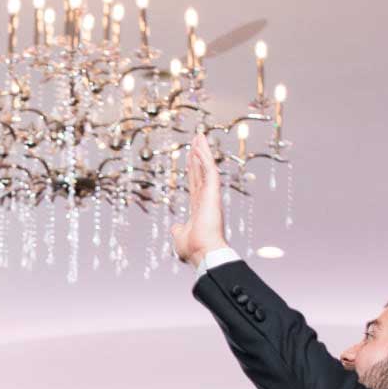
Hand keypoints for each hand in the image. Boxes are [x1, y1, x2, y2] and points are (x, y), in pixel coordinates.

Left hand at [170, 133, 226, 265]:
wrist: (202, 253)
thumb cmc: (193, 249)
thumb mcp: (180, 236)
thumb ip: (178, 229)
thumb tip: (175, 227)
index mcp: (199, 206)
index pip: (195, 181)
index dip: (193, 167)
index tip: (190, 155)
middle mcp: (206, 197)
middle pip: (201, 170)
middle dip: (198, 153)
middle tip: (197, 138)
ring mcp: (210, 194)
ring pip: (206, 167)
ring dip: (202, 150)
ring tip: (199, 135)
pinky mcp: (213, 193)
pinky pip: (209, 171)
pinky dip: (204, 158)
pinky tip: (198, 146)